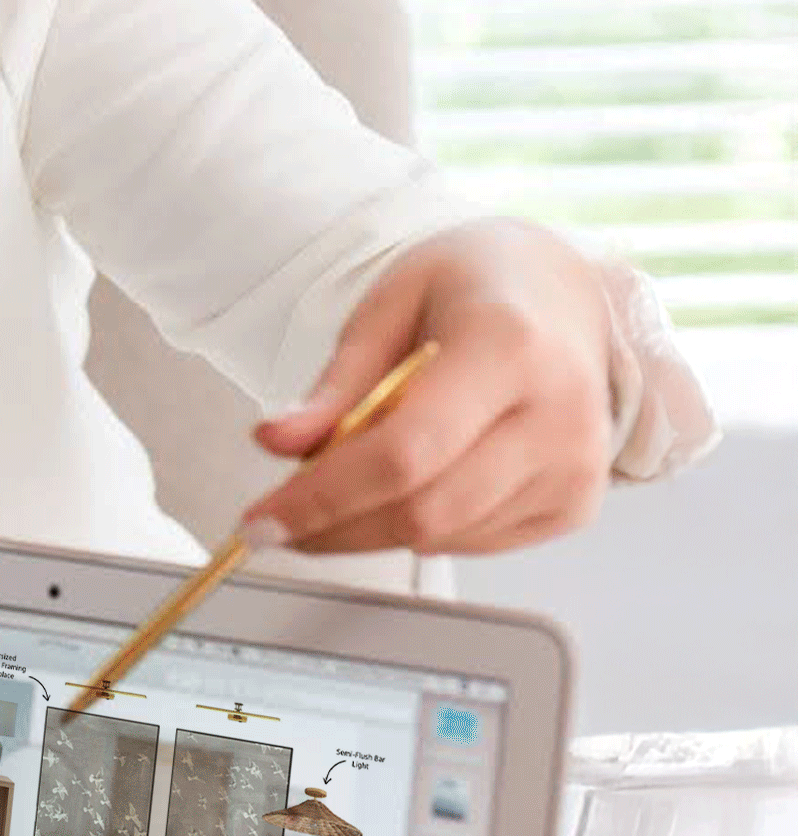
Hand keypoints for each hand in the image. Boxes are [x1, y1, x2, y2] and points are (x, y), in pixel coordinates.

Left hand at [243, 219, 616, 555]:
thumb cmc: (476, 291)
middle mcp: (557, 412)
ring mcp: (573, 466)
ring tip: (354, 479)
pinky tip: (421, 479)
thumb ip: (334, 385)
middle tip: (282, 519)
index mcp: (508, 346)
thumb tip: (275, 442)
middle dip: (332, 528)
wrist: (567, 295)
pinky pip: (467, 544)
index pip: (402, 454)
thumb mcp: (390, 306)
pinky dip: (420, 526)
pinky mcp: (574, 504)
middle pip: (419, 513)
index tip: (261, 522)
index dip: (321, 499)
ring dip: (371, 526)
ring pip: (437, 538)